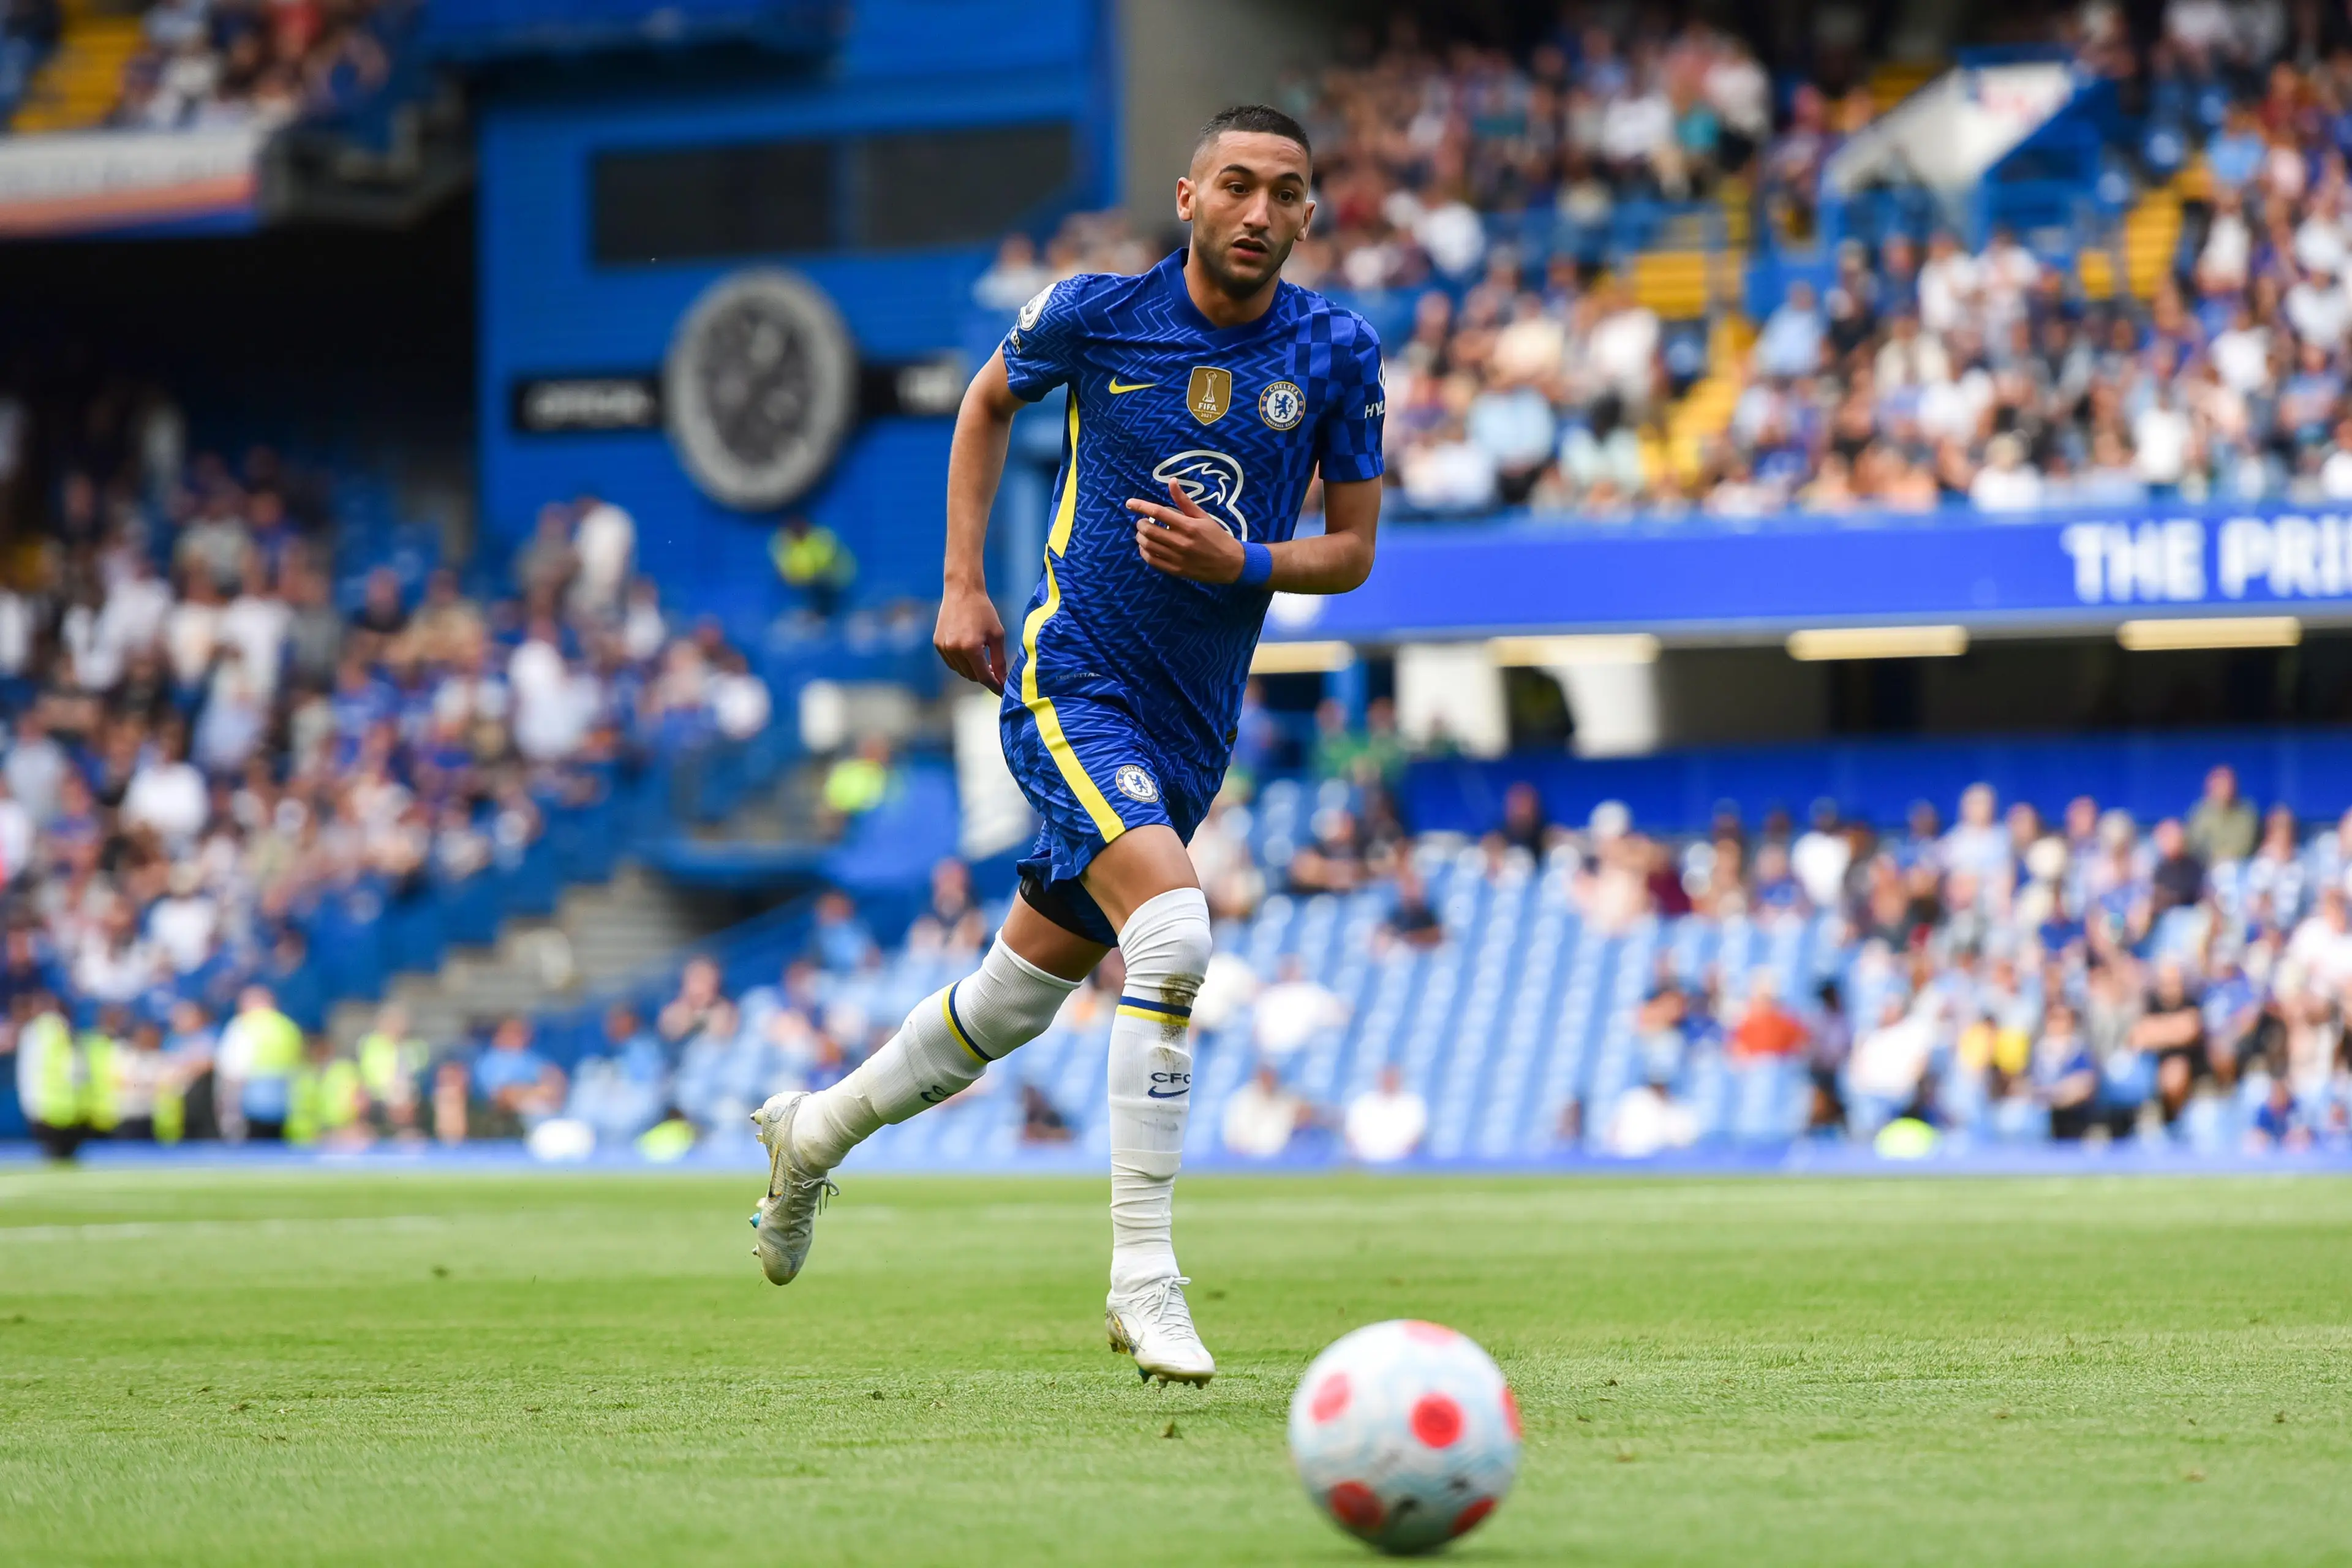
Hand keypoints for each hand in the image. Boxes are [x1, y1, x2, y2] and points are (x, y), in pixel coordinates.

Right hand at [934, 583, 1007, 692]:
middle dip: (984, 677)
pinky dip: (961, 663)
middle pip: (971, 676)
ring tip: (983, 660)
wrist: (962, 591)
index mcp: (971, 648)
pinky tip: (970, 653)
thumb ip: (1000, 660)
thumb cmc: (984, 611)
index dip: (994, 686)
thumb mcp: (997, 635)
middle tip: (995, 671)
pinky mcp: (937, 644)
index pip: (984, 677)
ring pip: (960, 671)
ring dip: (972, 670)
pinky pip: (951, 662)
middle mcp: (954, 650)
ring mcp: (943, 648)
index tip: (1002, 691)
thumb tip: (1003, 680)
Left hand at [1128, 480, 1245, 583]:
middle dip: (1140, 523)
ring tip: (1144, 533)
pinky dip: (1144, 552)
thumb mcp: (1203, 516)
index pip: (1158, 512)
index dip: (1141, 506)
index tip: (1130, 503)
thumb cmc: (1217, 536)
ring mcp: (1177, 558)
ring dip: (1140, 537)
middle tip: (1142, 521)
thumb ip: (1184, 501)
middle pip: (1149, 530)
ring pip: (1148, 545)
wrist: (1230, 563)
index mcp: (1188, 526)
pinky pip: (1152, 561)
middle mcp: (1181, 542)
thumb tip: (1171, 481)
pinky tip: (1147, 547)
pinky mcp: (1176, 571)